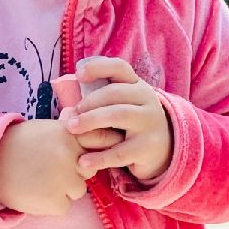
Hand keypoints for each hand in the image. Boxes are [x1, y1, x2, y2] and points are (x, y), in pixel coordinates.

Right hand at [0, 119, 87, 216]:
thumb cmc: (16, 145)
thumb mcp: (43, 129)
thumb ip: (67, 130)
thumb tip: (84, 120)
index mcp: (68, 134)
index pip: (99, 142)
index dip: (88, 150)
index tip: (74, 155)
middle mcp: (69, 155)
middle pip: (88, 170)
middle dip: (73, 172)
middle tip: (48, 169)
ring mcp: (63, 180)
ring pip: (78, 190)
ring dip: (63, 189)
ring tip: (39, 180)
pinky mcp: (55, 202)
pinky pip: (64, 206)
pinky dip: (51, 203)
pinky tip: (34, 192)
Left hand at [65, 57, 172, 182]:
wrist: (162, 150)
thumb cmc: (130, 124)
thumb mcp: (122, 106)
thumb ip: (100, 99)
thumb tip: (67, 101)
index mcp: (137, 86)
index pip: (119, 68)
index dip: (98, 68)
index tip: (78, 74)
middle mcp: (147, 100)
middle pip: (115, 93)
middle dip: (88, 102)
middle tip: (69, 114)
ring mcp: (149, 123)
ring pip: (118, 115)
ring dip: (91, 120)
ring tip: (71, 128)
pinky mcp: (148, 147)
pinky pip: (120, 152)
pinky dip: (99, 157)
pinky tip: (83, 161)